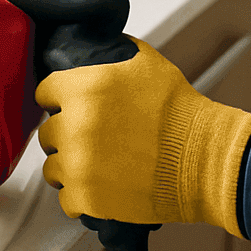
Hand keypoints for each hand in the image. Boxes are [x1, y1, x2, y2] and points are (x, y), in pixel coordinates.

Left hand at [35, 37, 250, 236]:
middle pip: (49, 132)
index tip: (71, 107)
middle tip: (94, 139)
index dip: (61, 99)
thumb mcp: (146, 64)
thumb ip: (110, 57)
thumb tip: (96, 51)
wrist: (204, 159)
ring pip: (53, 167)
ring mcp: (79, 165)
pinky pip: (66, 200)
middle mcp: (74, 126)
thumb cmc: (180, 113)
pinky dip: (82, 197)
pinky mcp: (87, 199)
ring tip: (98, 166)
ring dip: (71, 167)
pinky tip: (101, 189)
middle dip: (68, 134)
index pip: (46, 92)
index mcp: (83, 88)